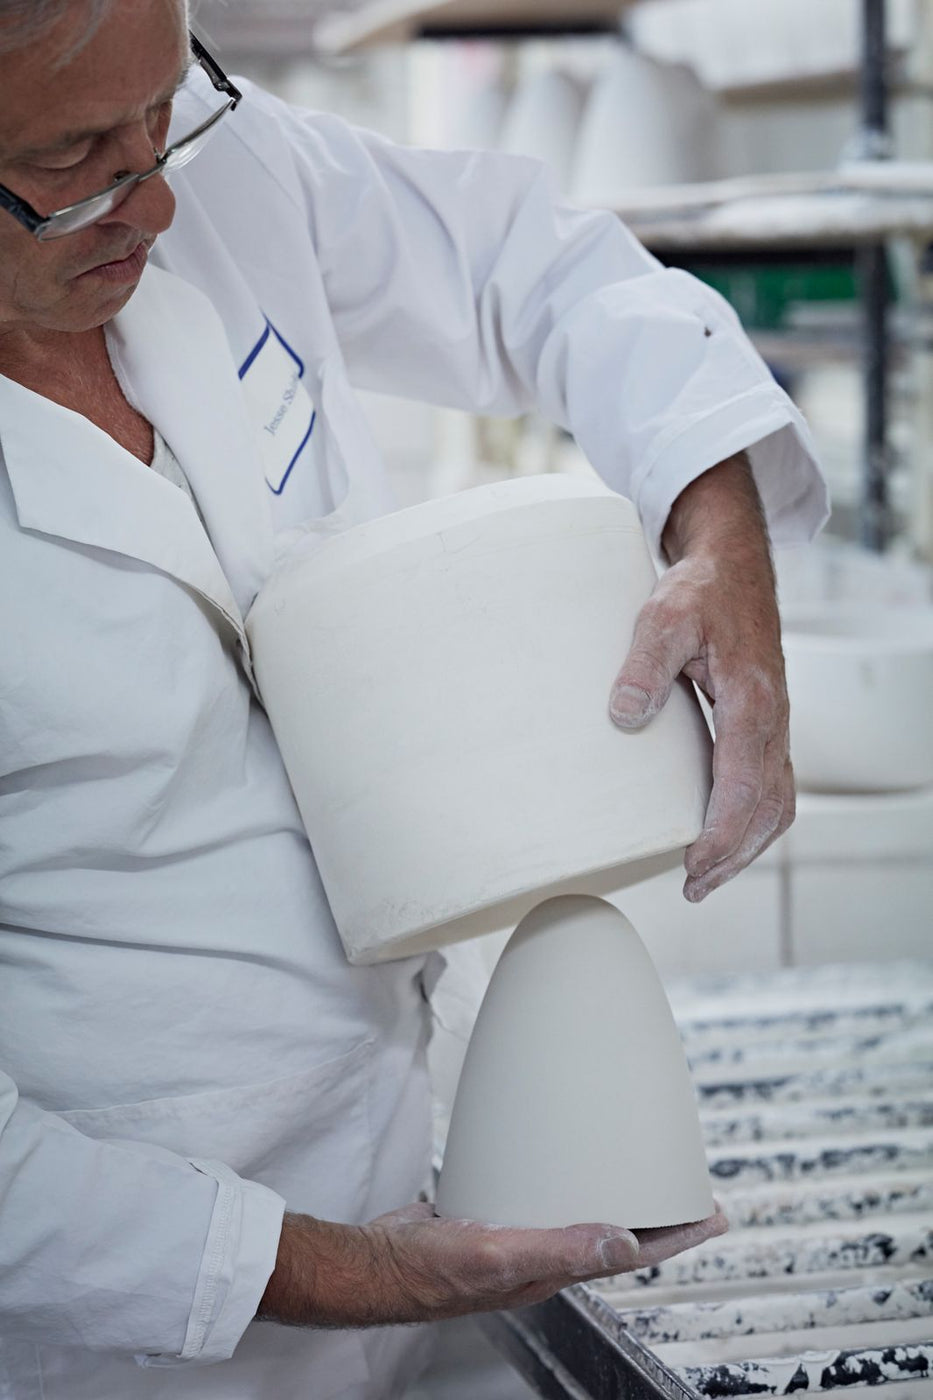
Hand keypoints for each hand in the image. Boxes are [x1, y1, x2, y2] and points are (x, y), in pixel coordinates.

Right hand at [256, 1204, 727, 1326]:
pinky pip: (543, 1195)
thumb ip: (560, 1247)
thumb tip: (626, 1241)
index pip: (634, 1252)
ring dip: (613, 1193)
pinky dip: (563, 1177)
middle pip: (616, 1233)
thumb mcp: (498, 1254)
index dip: (679, 1234)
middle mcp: (545, 1255)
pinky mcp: (492, 1214)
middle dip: (656, 1213)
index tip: (717, 1213)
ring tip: (636, 1166)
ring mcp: (518, 1237)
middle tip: (687, 1185)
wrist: (372, 1263)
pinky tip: (557, 1156)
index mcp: (555, 1268)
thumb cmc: (428, 1270)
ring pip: (581, 1214)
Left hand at [609, 454, 792, 902]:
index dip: (721, 835)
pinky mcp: (764, 722)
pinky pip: (772, 784)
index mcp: (751, 700)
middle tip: (693, 887)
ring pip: (777, 801)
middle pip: (768, 807)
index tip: (694, 866)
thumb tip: (624, 716)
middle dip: (734, 855)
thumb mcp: (662, 616)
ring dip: (747, 844)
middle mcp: (771, 718)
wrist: (732, 565)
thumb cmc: (699, 592)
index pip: (743, 786)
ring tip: (706, 875)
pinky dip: (752, 819)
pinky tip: (723, 833)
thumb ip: (644, 664)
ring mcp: (773, 722)